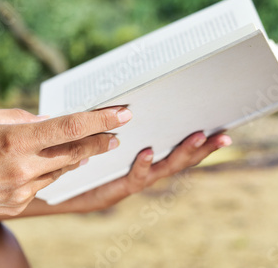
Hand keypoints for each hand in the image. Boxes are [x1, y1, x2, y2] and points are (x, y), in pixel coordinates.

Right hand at [0, 106, 131, 223]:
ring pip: (62, 169)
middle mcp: (24, 168)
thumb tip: (53, 121)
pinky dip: (50, 171)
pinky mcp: (19, 205)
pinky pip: (45, 184)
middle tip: (118, 133)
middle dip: (101, 141)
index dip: (101, 119)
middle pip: (77, 153)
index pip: (71, 128)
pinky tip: (45, 163)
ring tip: (86, 146)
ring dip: (77, 156)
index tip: (123, 113)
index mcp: (16, 140)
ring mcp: (22, 191)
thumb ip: (24, 118)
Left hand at [59, 132, 230, 212]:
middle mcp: (143, 169)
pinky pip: (132, 178)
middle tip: (224, 135)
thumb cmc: (79, 155)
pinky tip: (147, 152)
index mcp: (144, 155)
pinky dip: (142, 166)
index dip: (199, 139)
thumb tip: (132, 87)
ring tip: (199, 137)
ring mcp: (131, 181)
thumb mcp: (102, 131)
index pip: (176, 145)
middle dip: (203, 148)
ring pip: (163, 169)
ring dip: (182, 154)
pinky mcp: (113, 190)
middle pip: (178, 159)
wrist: (54, 188)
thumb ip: (117, 115)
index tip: (222, 126)